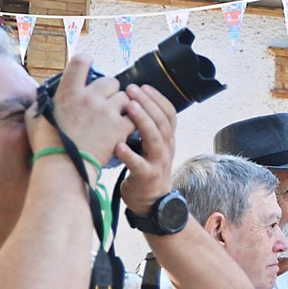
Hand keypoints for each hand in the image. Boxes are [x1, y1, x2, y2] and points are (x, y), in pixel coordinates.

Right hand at [30, 49, 132, 167]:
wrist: (64, 166)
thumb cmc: (47, 144)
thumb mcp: (34, 118)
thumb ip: (39, 103)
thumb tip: (42, 98)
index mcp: (68, 92)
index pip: (80, 62)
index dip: (87, 60)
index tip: (89, 64)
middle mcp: (89, 97)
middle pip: (111, 81)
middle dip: (110, 91)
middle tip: (107, 103)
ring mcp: (106, 111)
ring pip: (125, 98)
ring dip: (124, 106)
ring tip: (117, 117)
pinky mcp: (120, 127)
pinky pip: (135, 116)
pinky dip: (133, 121)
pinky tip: (126, 127)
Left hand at [117, 84, 179, 214]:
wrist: (153, 202)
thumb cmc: (146, 169)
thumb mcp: (151, 147)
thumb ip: (146, 129)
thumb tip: (131, 103)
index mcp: (167, 139)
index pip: (169, 114)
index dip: (158, 98)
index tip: (143, 86)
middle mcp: (166, 148)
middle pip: (162, 121)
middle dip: (148, 103)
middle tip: (132, 89)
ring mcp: (158, 162)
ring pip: (155, 138)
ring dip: (143, 121)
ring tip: (129, 107)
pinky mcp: (147, 177)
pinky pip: (139, 164)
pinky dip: (130, 154)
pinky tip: (118, 145)